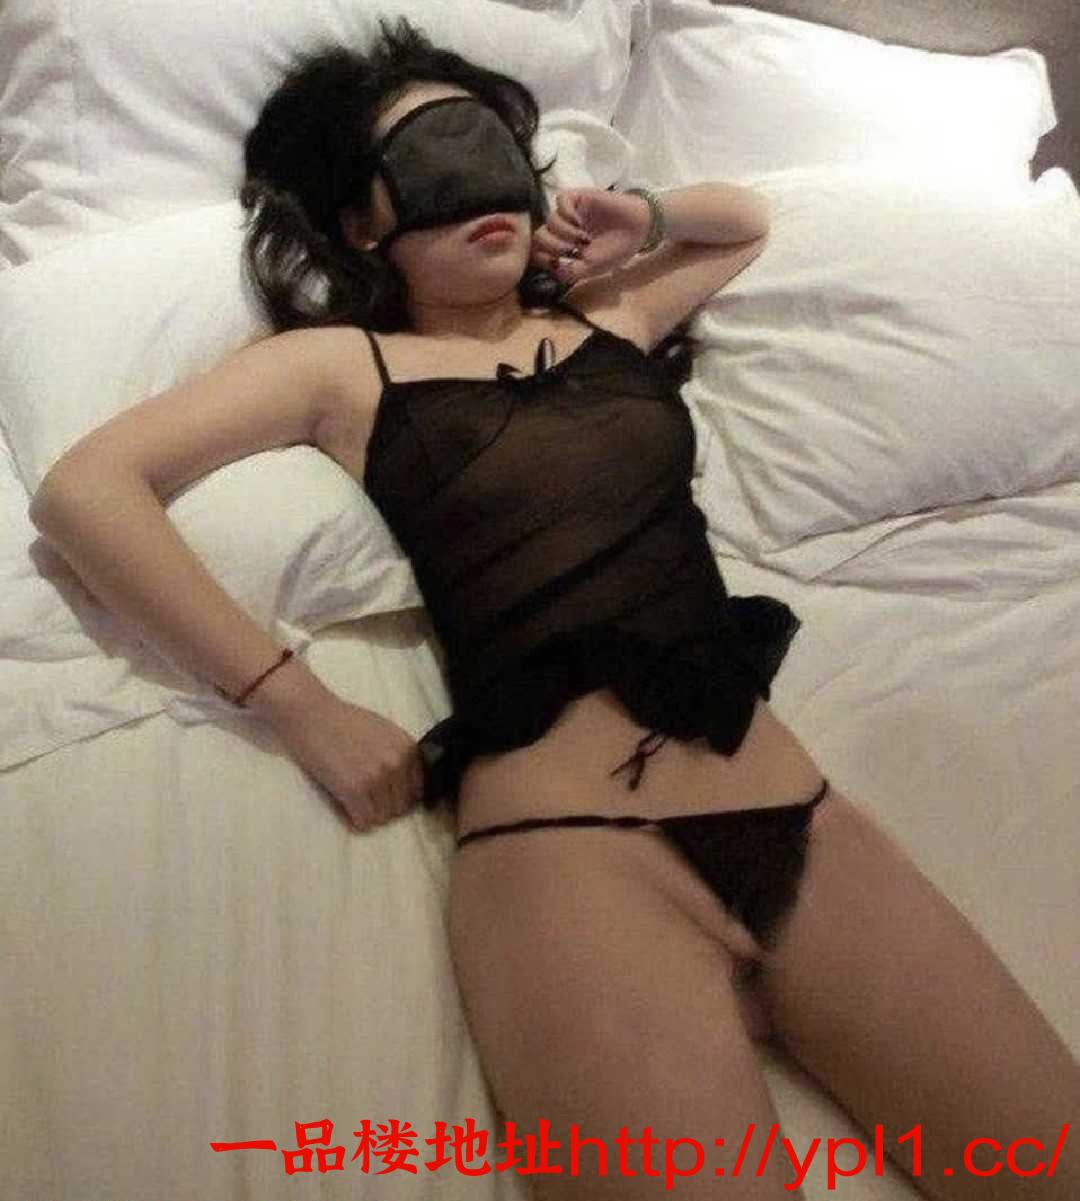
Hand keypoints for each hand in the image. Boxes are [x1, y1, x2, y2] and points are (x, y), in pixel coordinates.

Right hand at [267, 688, 425, 830]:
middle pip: (400, 807)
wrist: (311, 714)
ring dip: (368, 813)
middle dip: (383, 806)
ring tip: (352, 799)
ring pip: (382, 817)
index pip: (417, 791)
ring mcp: (377, 777)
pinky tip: (344, 805)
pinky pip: (363, 821)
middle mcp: (398, 763)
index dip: (399, 796)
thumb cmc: (343, 721)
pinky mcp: (354, 789)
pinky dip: (353, 819)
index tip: (383, 795)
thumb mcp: (385, 732)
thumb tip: (410, 787)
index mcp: (408, 748)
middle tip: (364, 797)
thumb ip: (399, 756)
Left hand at [530, 188, 652, 285]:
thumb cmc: (616, 250)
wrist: (638, 230)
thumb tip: (553, 267)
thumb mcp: (591, 269)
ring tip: (584, 238)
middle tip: (573, 251)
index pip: (538, 252)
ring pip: (550, 221)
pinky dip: (567, 214)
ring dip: (565, 234)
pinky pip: (561, 201)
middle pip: (539, 236)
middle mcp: (563, 230)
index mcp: (564, 247)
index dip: (544, 259)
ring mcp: (570, 213)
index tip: (560, 264)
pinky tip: (580, 222)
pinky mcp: (579, 198)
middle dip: (553, 247)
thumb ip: (569, 272)